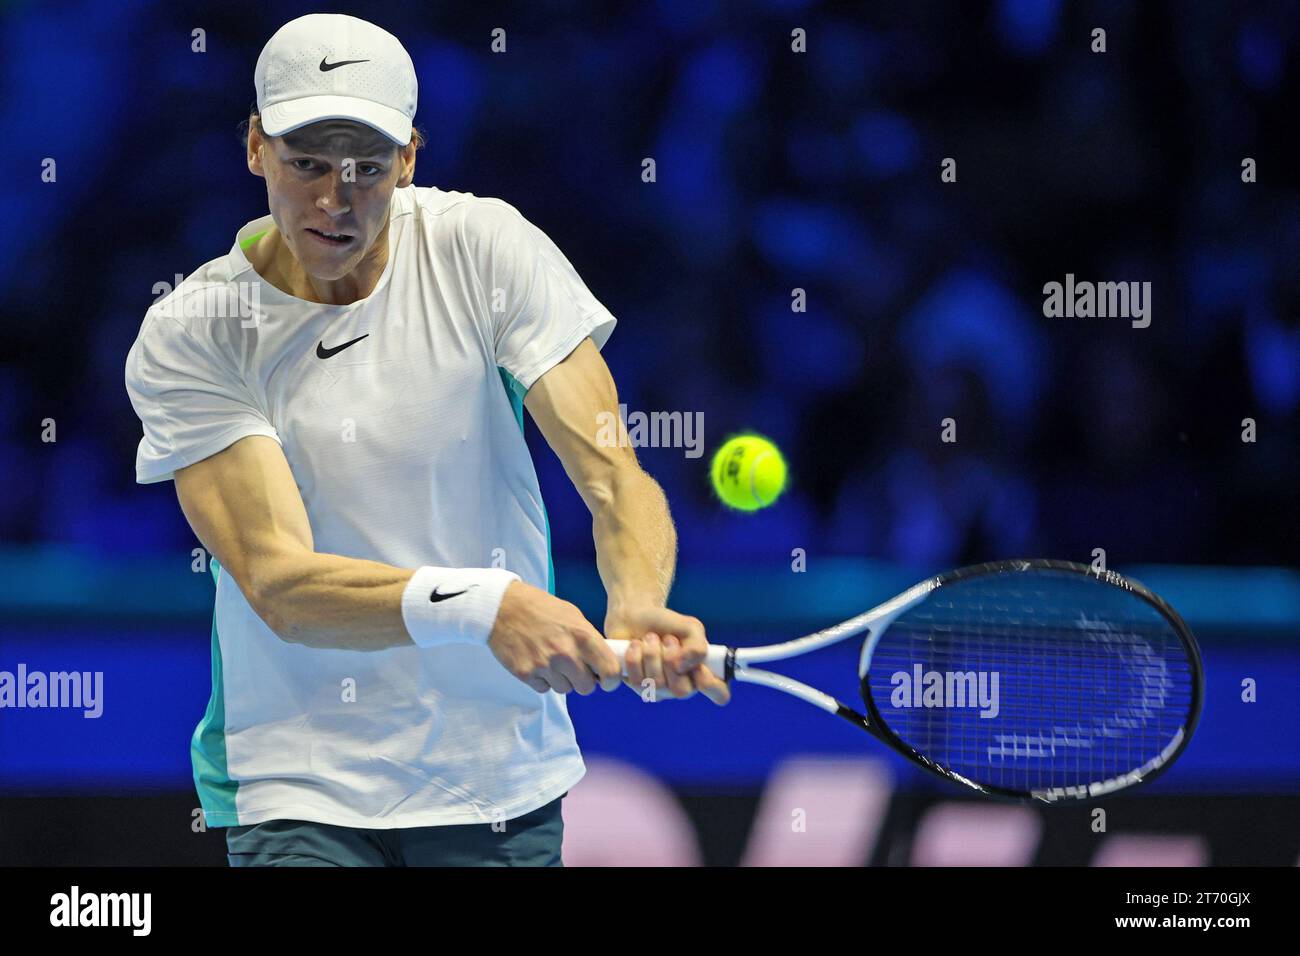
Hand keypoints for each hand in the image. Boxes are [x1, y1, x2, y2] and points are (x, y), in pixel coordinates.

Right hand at [488, 581, 623, 694]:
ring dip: (561, 680)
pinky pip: (543, 689)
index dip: (611, 680)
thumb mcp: (573, 615)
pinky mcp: (526, 674)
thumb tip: (602, 662)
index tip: (606, 680)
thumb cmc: (540, 608)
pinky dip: (542, 680)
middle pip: (586, 687)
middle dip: (583, 681)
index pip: (609, 671)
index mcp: (582, 636)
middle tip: (574, 669)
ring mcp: (544, 665)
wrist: (503, 607)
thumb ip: (589, 639)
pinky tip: (537, 661)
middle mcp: (565, 653)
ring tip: (551, 660)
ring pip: (564, 689)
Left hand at [604, 604, 730, 705]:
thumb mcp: (690, 627)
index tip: (699, 665)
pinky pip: (637, 681)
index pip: (720, 694)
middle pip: (682, 691)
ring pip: (657, 684)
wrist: (636, 617)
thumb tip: (682, 667)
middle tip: (669, 639)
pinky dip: (635, 657)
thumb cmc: (667, 624)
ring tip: (650, 638)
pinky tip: (636, 646)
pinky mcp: (639, 687)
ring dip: (652, 653)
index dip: (711, 684)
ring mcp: (661, 691)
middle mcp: (684, 686)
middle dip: (671, 660)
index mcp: (703, 673)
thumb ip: (697, 646)